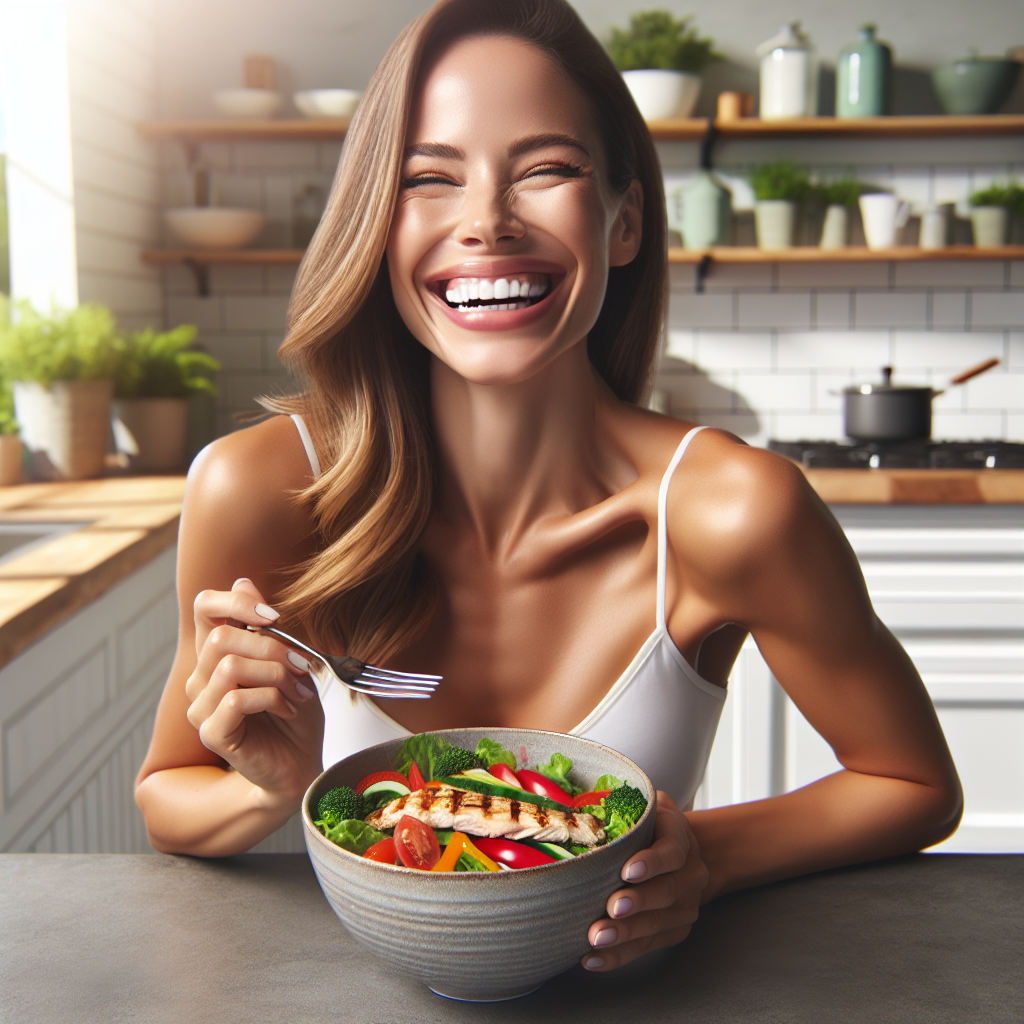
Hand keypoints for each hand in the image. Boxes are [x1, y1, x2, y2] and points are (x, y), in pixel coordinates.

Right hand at [185, 578, 323, 806]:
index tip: (274, 617)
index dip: (237, 601)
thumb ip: (266, 627)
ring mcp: (201, 706)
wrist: (301, 763)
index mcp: (217, 653)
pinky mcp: (211, 732)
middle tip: (302, 667)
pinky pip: (235, 699)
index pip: (205, 607)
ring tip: (297, 691)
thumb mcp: (289, 661)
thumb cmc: (295, 712)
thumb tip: (243, 580)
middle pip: (221, 637)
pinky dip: (271, 699)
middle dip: (272, 648)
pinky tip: (289, 710)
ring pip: (230, 666)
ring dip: (275, 675)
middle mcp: (201, 677)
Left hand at [582, 791, 708, 970]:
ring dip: (625, 934)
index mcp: (680, 835)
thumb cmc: (650, 824)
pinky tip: (593, 958)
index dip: (652, 861)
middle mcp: (690, 872)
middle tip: (610, 908)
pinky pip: (649, 946)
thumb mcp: (643, 804)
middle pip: (667, 891)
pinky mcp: (676, 928)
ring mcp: (686, 904)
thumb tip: (569, 806)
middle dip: (637, 903)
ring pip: (657, 923)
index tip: (628, 870)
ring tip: (596, 937)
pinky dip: (620, 955)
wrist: (684, 851)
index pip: (672, 850)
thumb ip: (618, 803)